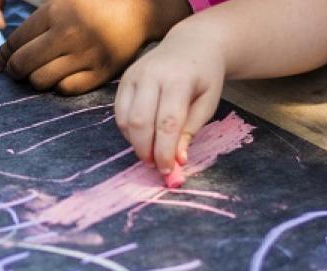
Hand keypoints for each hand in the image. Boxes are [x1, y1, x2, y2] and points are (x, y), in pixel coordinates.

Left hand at [0, 0, 187, 94]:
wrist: (139, 9)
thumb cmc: (94, 5)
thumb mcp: (62, 3)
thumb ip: (33, 26)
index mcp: (56, 13)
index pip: (15, 42)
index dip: (2, 55)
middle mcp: (69, 34)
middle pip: (23, 64)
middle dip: (15, 70)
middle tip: (19, 70)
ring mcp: (86, 55)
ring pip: (41, 80)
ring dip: (36, 79)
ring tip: (42, 72)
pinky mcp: (101, 72)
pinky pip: (66, 89)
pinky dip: (59, 86)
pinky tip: (63, 76)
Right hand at [115, 33, 226, 175]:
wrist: (191, 44)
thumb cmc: (204, 76)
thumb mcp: (208, 103)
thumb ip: (190, 131)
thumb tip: (177, 160)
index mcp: (178, 79)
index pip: (167, 122)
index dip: (165, 151)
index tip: (168, 170)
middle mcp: (151, 75)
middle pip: (140, 122)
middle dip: (146, 150)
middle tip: (156, 165)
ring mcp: (133, 75)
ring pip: (125, 120)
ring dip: (136, 143)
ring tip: (151, 152)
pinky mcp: (123, 80)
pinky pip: (119, 113)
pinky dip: (129, 131)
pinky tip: (143, 136)